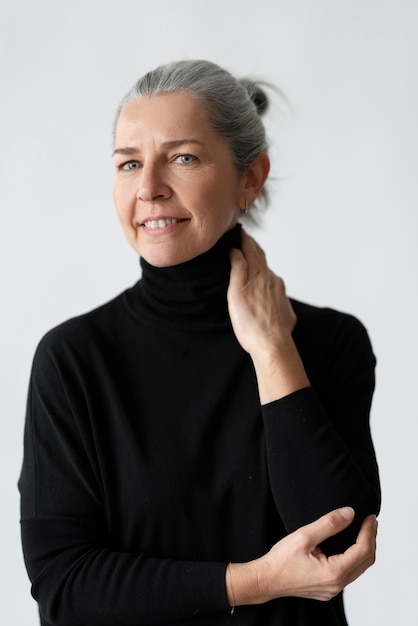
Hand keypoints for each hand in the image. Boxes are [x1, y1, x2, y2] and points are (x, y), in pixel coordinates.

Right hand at [226, 507, 376, 605]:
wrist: (266, 579)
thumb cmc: (281, 560)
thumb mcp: (304, 536)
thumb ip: (329, 524)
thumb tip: (350, 513)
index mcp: (334, 572)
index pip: (363, 550)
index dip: (369, 531)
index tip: (370, 516)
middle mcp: (336, 585)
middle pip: (366, 561)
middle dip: (371, 539)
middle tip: (370, 521)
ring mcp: (333, 590)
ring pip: (359, 569)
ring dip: (364, 549)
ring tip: (363, 531)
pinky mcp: (327, 589)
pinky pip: (349, 574)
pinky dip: (355, 558)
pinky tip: (350, 546)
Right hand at [228, 231, 309, 401]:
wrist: (273, 346)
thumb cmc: (250, 323)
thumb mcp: (236, 294)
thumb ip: (238, 269)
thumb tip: (236, 250)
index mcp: (260, 274)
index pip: (251, 250)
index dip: (245, 239)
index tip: (239, 231)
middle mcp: (273, 280)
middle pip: (261, 259)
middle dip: (252, 248)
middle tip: (244, 240)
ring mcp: (281, 293)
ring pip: (268, 274)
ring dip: (260, 266)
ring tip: (250, 264)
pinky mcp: (284, 307)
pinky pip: (274, 290)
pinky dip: (266, 283)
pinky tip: (261, 291)